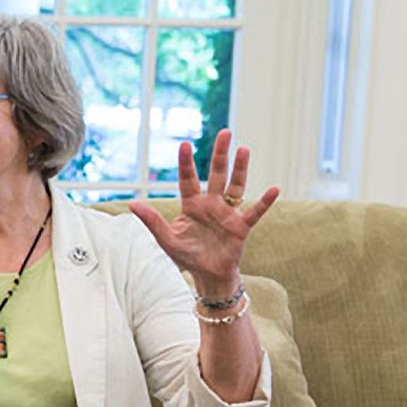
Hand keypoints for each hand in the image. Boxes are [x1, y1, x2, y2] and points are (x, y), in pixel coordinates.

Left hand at [129, 129, 277, 292]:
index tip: (185, 144)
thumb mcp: (166, 239)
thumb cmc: (187, 256)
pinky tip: (274, 189)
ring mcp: (228, 214)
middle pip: (216, 174)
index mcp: (192, 205)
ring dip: (240, 169)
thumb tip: (132, 204)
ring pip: (236, 186)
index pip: (188, 179)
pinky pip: (254, 212)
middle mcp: (211, 204)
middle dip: (220, 154)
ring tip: (244, 149)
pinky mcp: (241, 227)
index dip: (186, 163)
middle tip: (225, 132)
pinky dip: (264, 202)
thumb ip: (152, 221)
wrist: (208, 275)